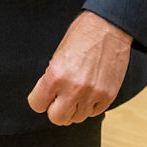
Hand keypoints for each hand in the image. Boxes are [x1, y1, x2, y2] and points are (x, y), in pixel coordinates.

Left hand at [27, 11, 132, 125]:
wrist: (108, 28)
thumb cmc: (81, 36)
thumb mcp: (57, 55)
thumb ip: (52, 77)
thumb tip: (49, 95)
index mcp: (55, 76)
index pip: (37, 105)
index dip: (39, 100)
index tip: (43, 97)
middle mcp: (73, 89)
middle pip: (57, 118)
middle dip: (56, 110)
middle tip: (59, 100)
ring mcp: (93, 95)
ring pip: (77, 118)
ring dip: (74, 109)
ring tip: (76, 94)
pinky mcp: (108, 96)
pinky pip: (94, 113)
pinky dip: (90, 106)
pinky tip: (89, 93)